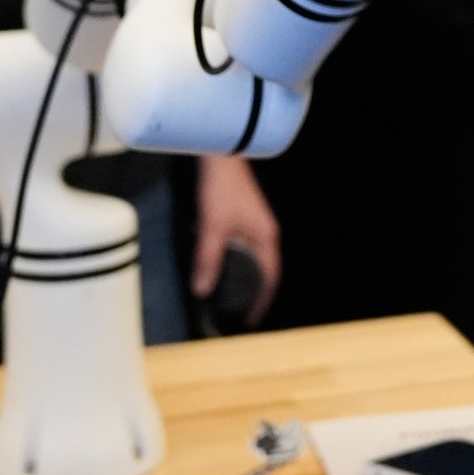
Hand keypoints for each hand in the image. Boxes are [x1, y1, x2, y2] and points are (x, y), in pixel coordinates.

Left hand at [192, 155, 279, 327]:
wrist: (220, 155)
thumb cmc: (222, 189)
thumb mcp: (212, 227)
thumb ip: (208, 260)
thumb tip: (202, 290)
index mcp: (265, 238)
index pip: (270, 278)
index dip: (263, 300)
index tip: (252, 319)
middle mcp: (264, 232)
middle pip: (263, 269)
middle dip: (253, 291)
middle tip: (238, 310)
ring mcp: (254, 223)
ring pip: (250, 257)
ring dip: (241, 274)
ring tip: (226, 292)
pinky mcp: (242, 215)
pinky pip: (240, 246)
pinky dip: (231, 259)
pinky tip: (214, 261)